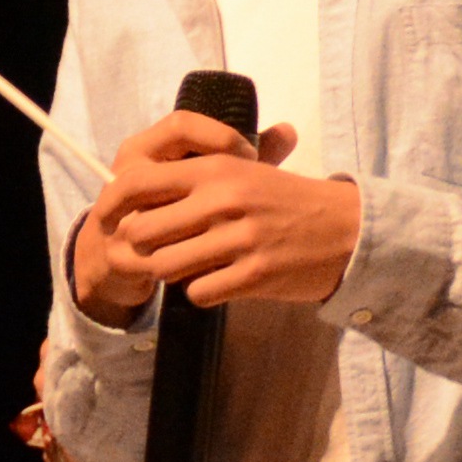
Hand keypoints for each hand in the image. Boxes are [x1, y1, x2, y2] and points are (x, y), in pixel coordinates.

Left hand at [79, 110, 362, 314]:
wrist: (347, 230)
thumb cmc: (291, 200)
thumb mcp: (247, 171)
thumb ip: (200, 174)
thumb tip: (142, 184)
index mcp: (217, 169)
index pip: (139, 182)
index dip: (115, 205)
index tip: (114, 221)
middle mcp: (223, 201)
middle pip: (143, 231)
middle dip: (141, 248)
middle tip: (155, 252)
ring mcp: (239, 239)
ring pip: (166, 266)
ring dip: (169, 273)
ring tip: (188, 267)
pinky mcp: (254, 274)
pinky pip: (199, 291)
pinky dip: (200, 291)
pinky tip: (217, 282)